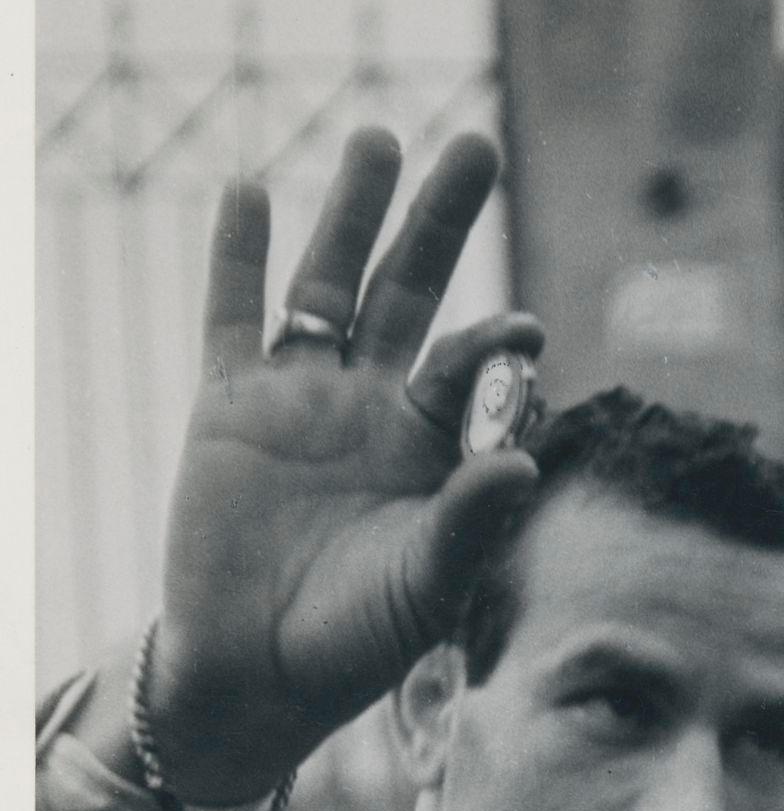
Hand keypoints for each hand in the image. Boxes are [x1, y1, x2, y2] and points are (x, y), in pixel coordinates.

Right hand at [146, 127, 543, 804]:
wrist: (256, 671)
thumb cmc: (355, 640)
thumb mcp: (424, 587)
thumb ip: (471, 525)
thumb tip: (527, 466)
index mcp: (429, 444)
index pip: (467, 369)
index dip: (493, 344)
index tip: (526, 329)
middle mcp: (371, 404)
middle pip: (410, 290)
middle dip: (439, 221)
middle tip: (476, 145)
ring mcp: (299, 395)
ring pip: (328, 283)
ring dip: (352, 212)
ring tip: (380, 138)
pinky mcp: (229, 402)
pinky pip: (233, 314)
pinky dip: (238, 256)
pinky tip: (251, 190)